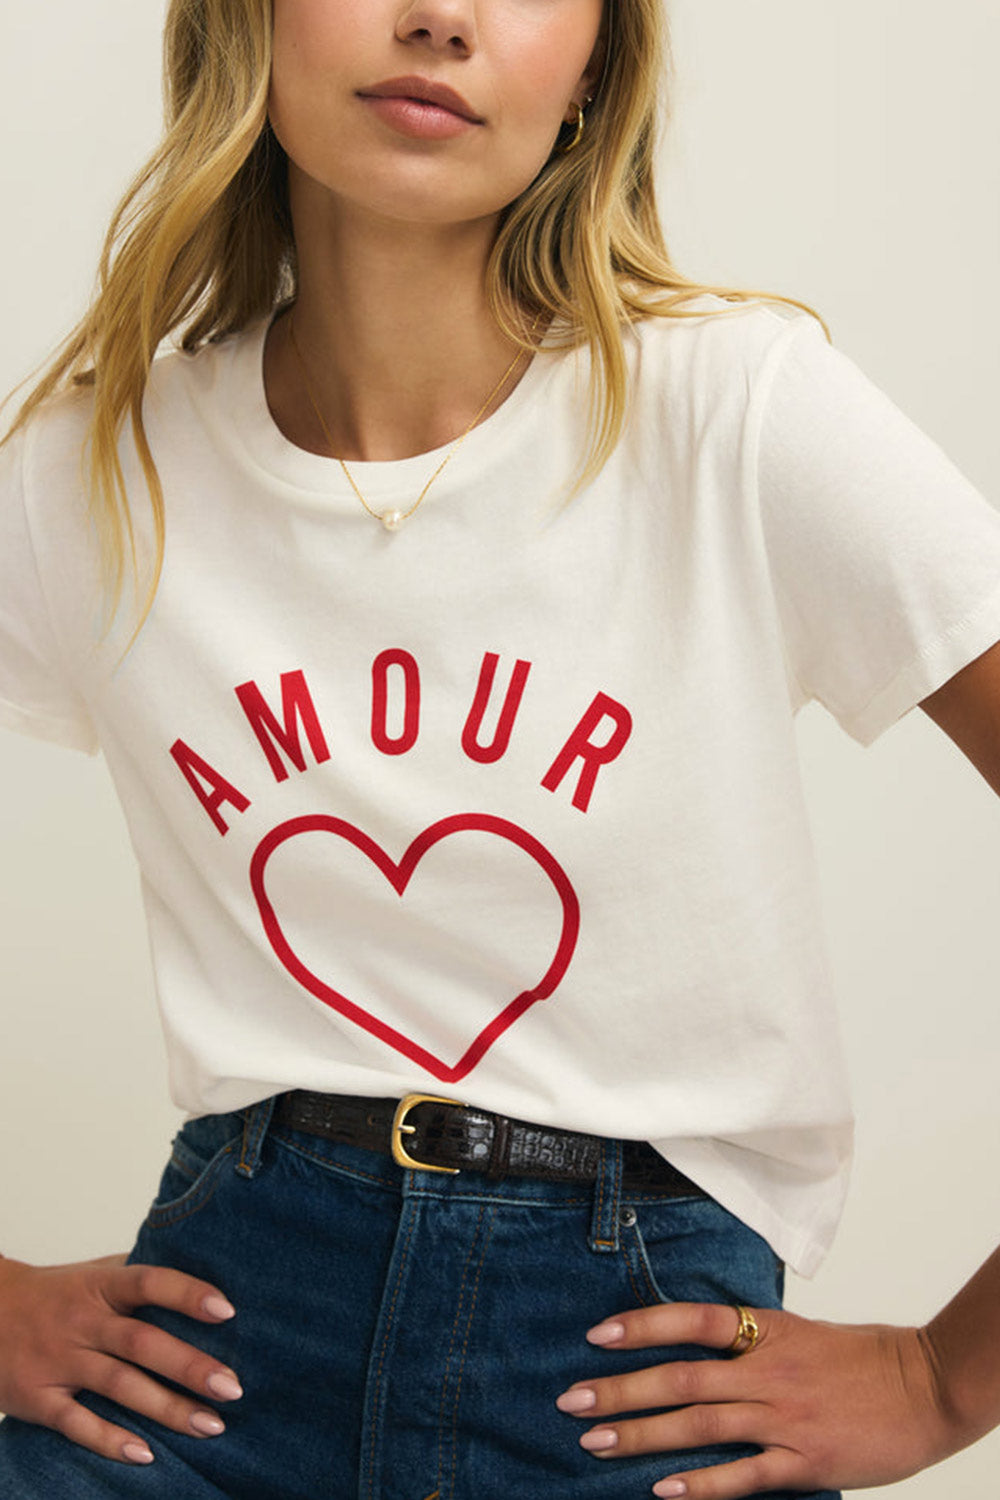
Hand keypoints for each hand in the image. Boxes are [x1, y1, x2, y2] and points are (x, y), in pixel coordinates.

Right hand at [0, 1253, 243, 1465]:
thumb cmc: (57, 1293)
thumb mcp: (95, 1273)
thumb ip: (141, 1275)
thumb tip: (207, 1273)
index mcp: (101, 1286)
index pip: (148, 1282)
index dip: (187, 1294)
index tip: (228, 1311)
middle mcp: (83, 1322)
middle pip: (141, 1342)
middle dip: (189, 1366)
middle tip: (233, 1387)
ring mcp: (59, 1361)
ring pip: (117, 1385)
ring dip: (166, 1408)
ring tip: (210, 1425)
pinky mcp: (38, 1398)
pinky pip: (75, 1423)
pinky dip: (109, 1440)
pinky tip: (146, 1454)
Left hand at [555, 1302, 963, 1497]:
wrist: (926, 1388)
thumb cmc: (864, 1359)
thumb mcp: (802, 1332)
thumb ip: (752, 1342)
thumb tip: (700, 1347)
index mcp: (768, 1331)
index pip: (691, 1321)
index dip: (642, 1326)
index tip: (596, 1335)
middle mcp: (768, 1371)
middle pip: (681, 1379)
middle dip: (621, 1390)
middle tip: (572, 1400)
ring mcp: (784, 1417)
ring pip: (699, 1426)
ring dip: (642, 1435)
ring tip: (595, 1443)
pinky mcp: (804, 1462)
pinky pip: (743, 1475)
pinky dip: (701, 1485)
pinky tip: (663, 1492)